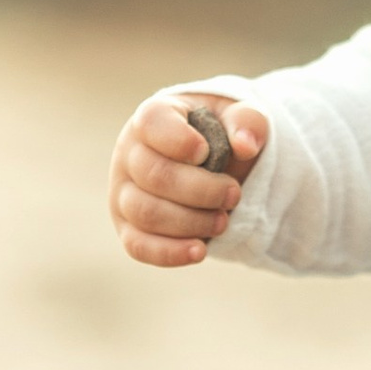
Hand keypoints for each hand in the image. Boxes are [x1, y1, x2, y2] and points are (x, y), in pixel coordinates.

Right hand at [107, 91, 267, 267]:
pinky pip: (138, 246)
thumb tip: (246, 145)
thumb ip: (246, 121)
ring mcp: (124, 193)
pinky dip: (169, 252)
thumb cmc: (218, 135)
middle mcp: (129, 154)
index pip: (151, 124)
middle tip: (234, 194)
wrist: (208, 163)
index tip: (205, 153)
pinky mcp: (128, 227)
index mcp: (153, 118)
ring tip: (223, 221)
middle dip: (201, 191)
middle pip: (155, 176)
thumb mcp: (236, 117)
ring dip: (191, 222)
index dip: (178, 140)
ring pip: (147, 213)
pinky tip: (199, 251)